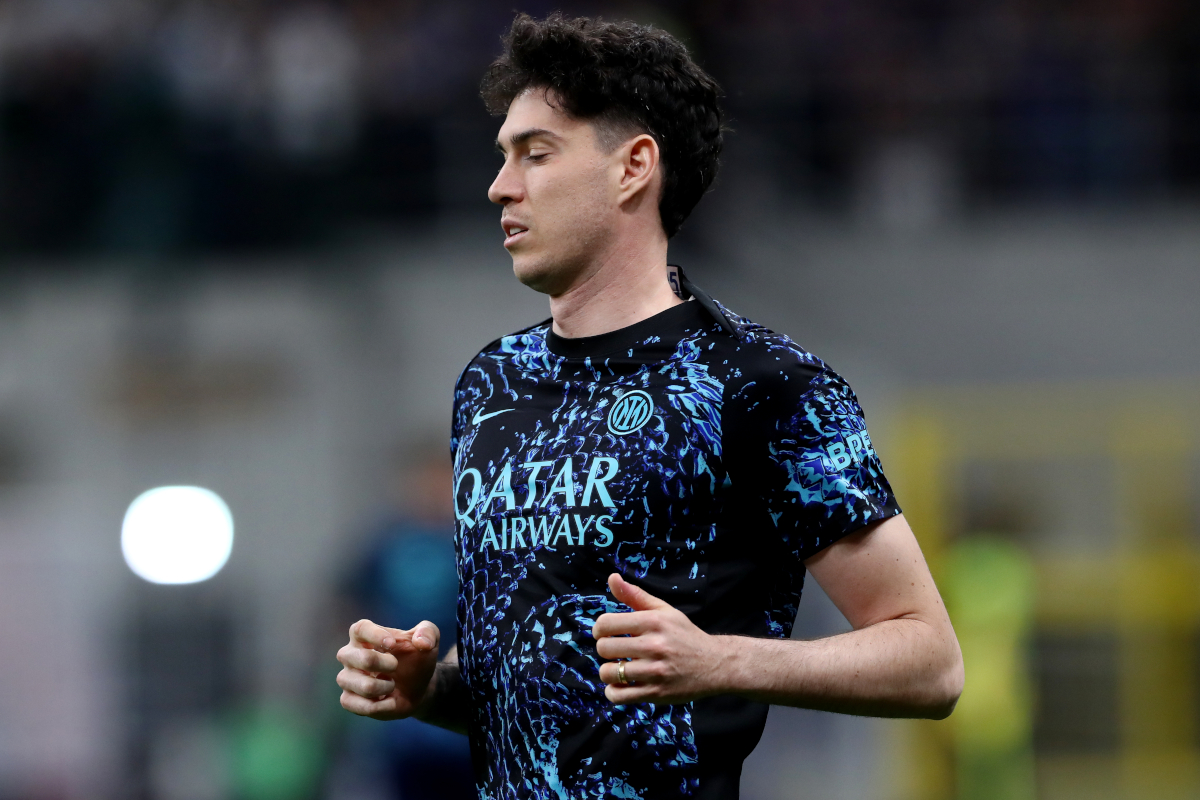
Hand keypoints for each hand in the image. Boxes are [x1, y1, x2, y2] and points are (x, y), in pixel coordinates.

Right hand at [336, 618, 440, 719]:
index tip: (392, 644)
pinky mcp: (348, 699)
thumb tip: (422, 642)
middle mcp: (350, 655)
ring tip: (392, 685)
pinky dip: (377, 706)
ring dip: (383, 687)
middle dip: (385, 664)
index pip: (360, 629)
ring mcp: (347, 678)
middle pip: (361, 658)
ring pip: (360, 685)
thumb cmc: (417, 659)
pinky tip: (388, 700)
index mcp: (365, 635)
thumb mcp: (430, 640)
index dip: (375, 635)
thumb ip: (429, 632)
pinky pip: (352, 703)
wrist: (418, 688)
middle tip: (396, 666)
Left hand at [593, 573, 730, 703]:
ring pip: (609, 673)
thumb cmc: (684, 635)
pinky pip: (619, 696)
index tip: (605, 633)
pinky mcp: (656, 693)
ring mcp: (655, 671)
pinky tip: (621, 684)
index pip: (606, 624)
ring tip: (619, 668)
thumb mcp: (664, 611)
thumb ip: (635, 595)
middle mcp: (654, 645)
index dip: (599, 629)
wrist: (715, 664)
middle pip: (604, 648)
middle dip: (605, 649)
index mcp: (653, 622)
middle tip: (616, 651)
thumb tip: (612, 577)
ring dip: (609, 671)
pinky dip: (613, 691)